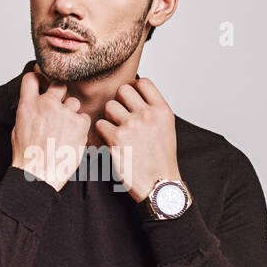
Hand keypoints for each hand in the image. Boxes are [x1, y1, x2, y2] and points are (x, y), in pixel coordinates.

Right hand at [11, 64, 90, 192]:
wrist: (38, 175)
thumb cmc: (27, 156)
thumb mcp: (18, 128)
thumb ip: (29, 110)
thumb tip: (35, 104)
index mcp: (28, 105)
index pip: (32, 77)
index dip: (39, 78)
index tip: (43, 82)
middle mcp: (46, 104)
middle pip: (59, 84)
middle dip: (60, 93)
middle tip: (60, 107)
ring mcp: (65, 113)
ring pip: (74, 103)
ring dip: (71, 113)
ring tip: (65, 131)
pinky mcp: (80, 124)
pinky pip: (85, 117)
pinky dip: (81, 127)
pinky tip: (73, 138)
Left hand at [93, 76, 180, 202]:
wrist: (159, 183)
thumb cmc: (161, 158)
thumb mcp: (166, 126)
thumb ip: (152, 108)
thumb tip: (135, 91)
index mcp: (162, 110)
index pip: (143, 82)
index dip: (134, 88)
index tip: (131, 99)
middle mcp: (147, 115)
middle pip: (122, 90)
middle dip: (119, 101)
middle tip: (121, 115)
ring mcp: (131, 126)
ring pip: (109, 106)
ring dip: (109, 117)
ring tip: (117, 130)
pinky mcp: (116, 139)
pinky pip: (99, 124)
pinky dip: (102, 132)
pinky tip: (111, 141)